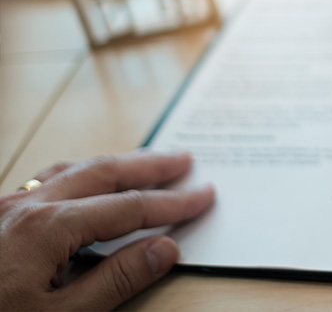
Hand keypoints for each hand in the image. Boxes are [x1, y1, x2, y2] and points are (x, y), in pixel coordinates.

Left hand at [0, 151, 214, 310]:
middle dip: (148, 165)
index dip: (171, 204)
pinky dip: (79, 174)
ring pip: (71, 170)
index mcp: (47, 228)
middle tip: (184, 159)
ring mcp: (4, 207)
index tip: (203, 196)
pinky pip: (46, 181)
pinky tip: (83, 182)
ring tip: (144, 162)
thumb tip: (164, 249)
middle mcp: (26, 206)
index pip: (128, 207)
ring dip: (114, 164)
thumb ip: (114, 281)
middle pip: (102, 173)